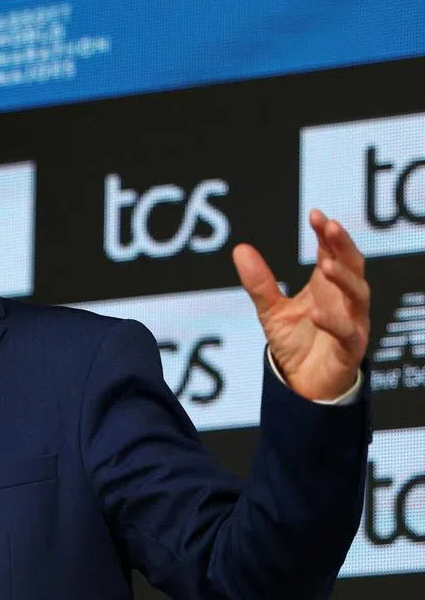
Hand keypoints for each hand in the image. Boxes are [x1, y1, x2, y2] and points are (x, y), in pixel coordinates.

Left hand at [233, 209, 369, 401]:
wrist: (303, 384)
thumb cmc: (296, 343)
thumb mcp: (271, 310)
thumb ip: (259, 282)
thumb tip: (240, 249)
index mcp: (327, 287)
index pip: (333, 252)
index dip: (327, 234)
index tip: (316, 215)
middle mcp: (344, 301)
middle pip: (353, 266)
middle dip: (343, 245)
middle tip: (330, 226)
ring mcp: (351, 323)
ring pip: (358, 295)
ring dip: (344, 278)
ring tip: (324, 264)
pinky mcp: (350, 349)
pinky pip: (348, 333)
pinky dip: (334, 322)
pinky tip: (317, 312)